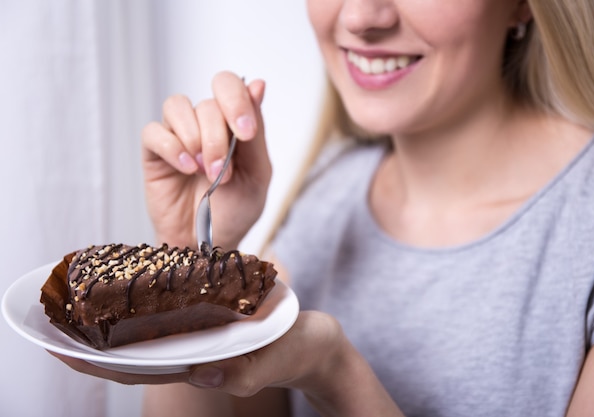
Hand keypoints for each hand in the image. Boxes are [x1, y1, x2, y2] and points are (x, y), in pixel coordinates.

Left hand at [50, 311, 403, 416]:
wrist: (316, 344)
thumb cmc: (303, 348)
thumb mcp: (284, 355)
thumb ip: (252, 368)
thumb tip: (208, 374)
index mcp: (209, 367)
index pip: (145, 371)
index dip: (103, 363)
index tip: (67, 348)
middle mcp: (197, 359)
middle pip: (134, 360)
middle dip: (93, 348)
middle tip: (56, 326)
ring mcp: (202, 346)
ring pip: (147, 344)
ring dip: (111, 332)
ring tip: (79, 312)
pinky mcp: (211, 331)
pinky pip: (170, 326)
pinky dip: (144, 315)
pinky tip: (129, 299)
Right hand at [141, 72, 270, 248]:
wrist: (208, 244)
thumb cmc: (235, 211)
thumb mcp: (257, 175)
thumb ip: (256, 132)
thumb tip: (257, 84)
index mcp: (232, 124)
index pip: (230, 86)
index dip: (237, 101)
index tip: (245, 133)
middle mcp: (205, 124)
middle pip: (207, 103)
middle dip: (217, 136)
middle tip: (222, 171)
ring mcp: (178, 136)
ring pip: (178, 106)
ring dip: (194, 138)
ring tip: (203, 171)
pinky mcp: (155, 153)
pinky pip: (154, 132)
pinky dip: (171, 147)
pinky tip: (185, 168)